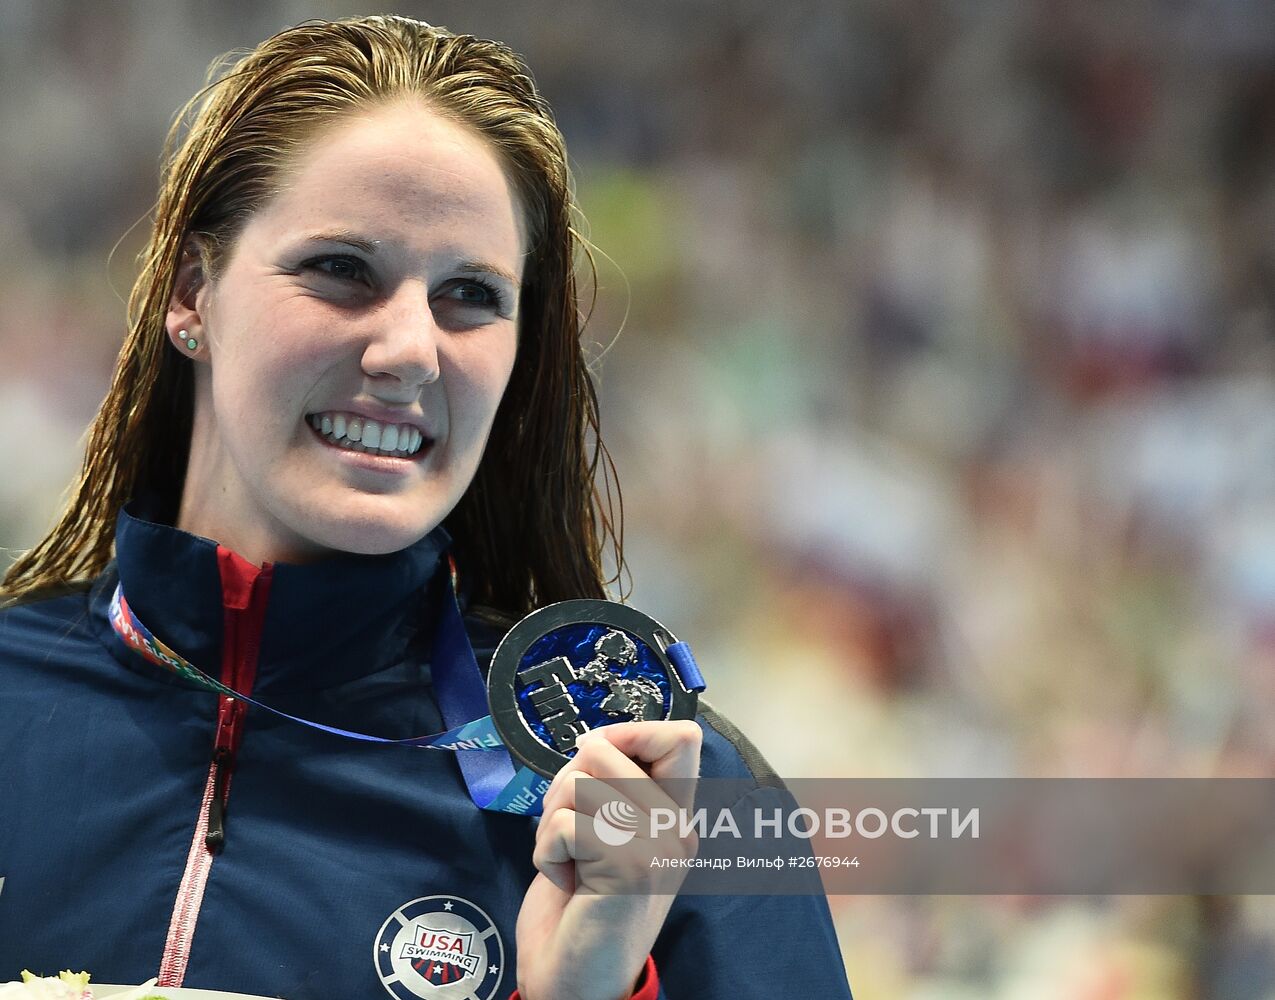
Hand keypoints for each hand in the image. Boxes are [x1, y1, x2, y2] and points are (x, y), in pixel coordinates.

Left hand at [514, 719, 701, 999]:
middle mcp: (677, 829)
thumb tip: (594, 738)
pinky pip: (564, 823)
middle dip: (565, 784)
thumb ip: (612, 788)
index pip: (683, 736)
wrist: (577, 982)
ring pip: (578, 783)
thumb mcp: (607, 833)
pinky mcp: (630, 868)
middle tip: (574, 833)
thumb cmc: (580, 906)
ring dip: (552, 822)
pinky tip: (568, 883)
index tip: (598, 764)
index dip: (628, 732)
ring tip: (571, 860)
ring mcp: (659, 848)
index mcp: (675, 815)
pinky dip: (546, 852)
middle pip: (605, 747)